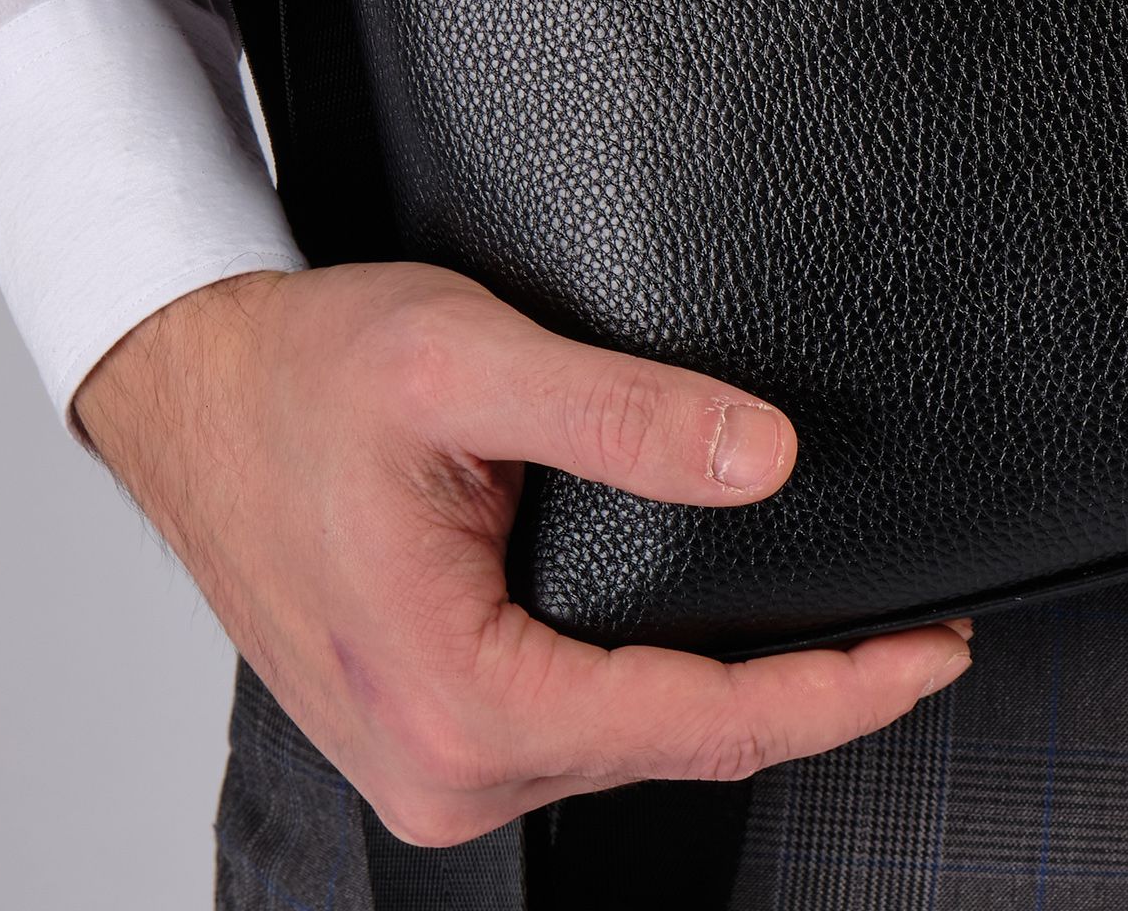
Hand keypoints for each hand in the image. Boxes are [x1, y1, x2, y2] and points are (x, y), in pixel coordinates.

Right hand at [74, 262, 971, 845]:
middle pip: (686, 749)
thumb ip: (625, 413)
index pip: (706, 724)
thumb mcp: (468, 364)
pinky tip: (726, 643)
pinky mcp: (438, 724)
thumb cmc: (302, 374)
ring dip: (748, 694)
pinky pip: (591, 726)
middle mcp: (446, 764)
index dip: (841, 691)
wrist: (192, 386)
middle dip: (817, 699)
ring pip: (642, 745)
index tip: (934, 651)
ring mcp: (438, 756)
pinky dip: (674, 688)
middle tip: (924, 637)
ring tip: (851, 637)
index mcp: (459, 702)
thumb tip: (769, 459)